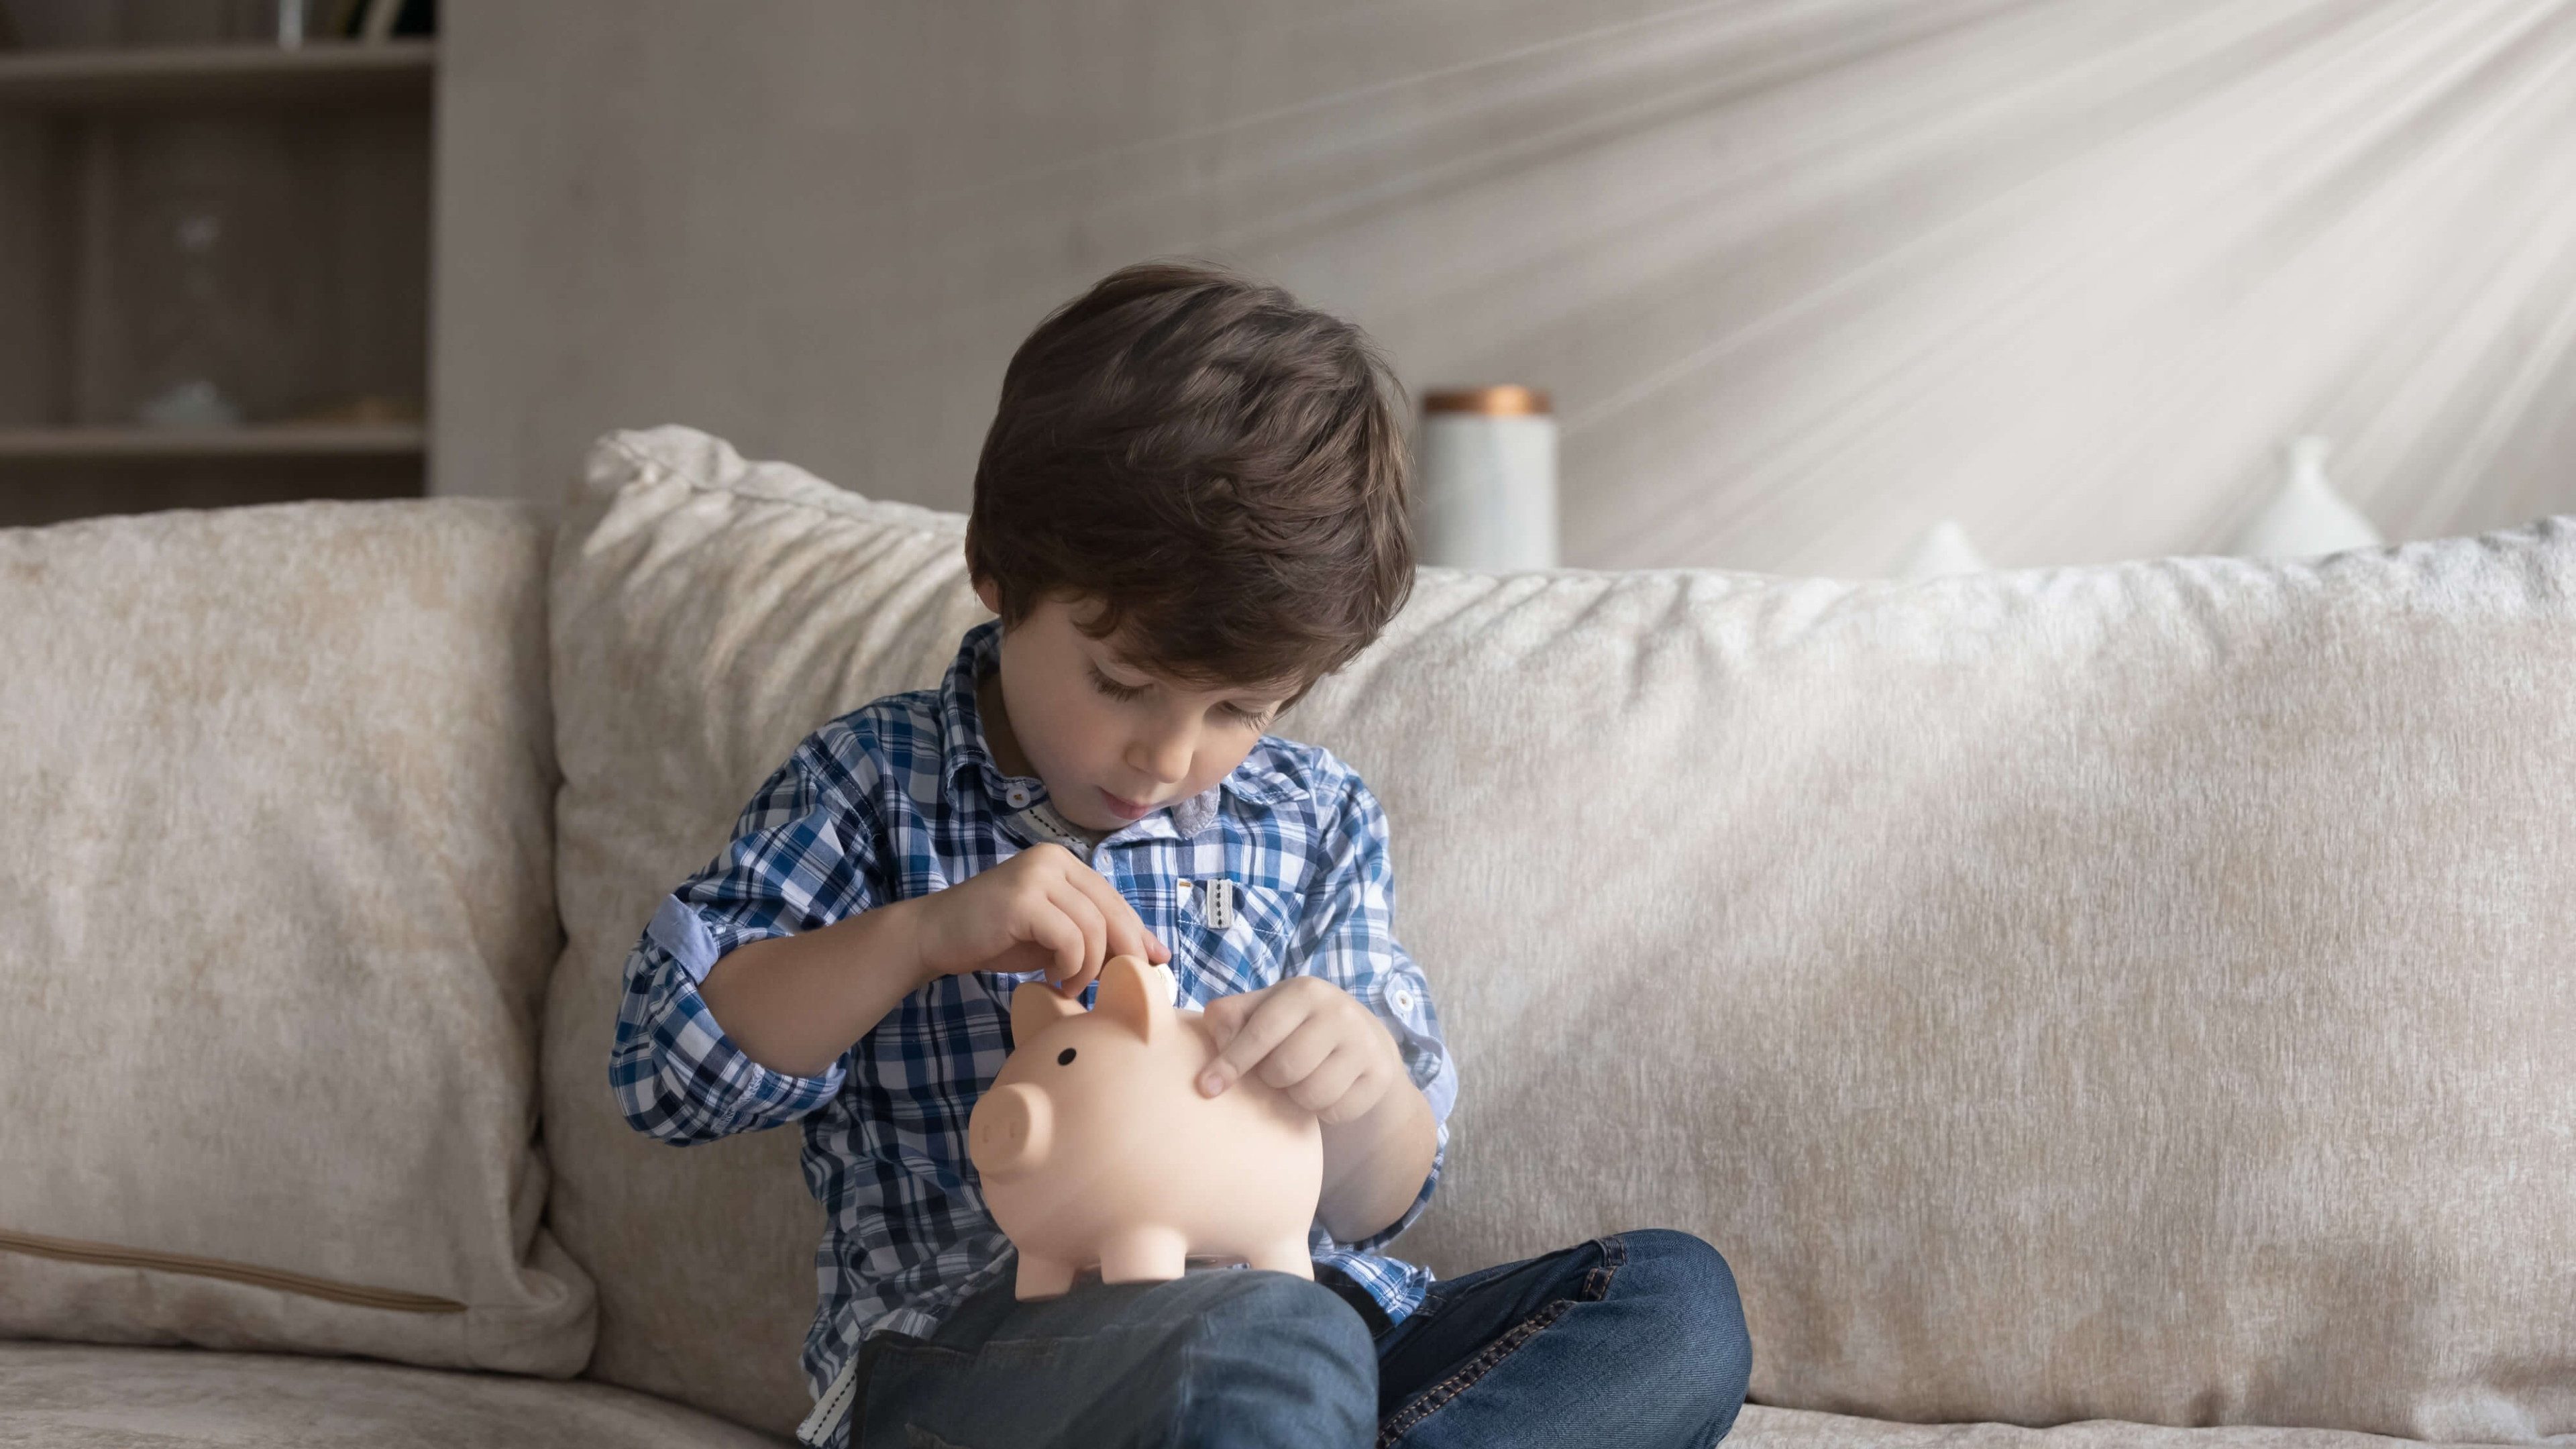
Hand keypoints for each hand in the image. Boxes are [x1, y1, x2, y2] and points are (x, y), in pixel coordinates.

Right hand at [912, 843, 1168, 995]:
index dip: (1137, 934)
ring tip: (1070, 984)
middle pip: (1112, 910)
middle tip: (1114, 984)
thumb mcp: (1054, 934)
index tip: (1151, 964)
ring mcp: (1038, 876)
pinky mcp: (1023, 900)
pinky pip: (1070, 938)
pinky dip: (1070, 965)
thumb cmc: (995, 937)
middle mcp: (1054, 860)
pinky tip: (1053, 977)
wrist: (935, 936)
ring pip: (1094, 928)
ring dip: (1089, 967)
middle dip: (1123, 953)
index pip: (1114, 900)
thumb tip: (1154, 953)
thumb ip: (1095, 935)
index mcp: (1064, 862)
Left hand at [1196, 976, 1403, 1125]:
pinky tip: (1327, 1090)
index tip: (1207, 1087)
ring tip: (1301, 1081)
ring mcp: (1365, 1043)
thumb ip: (1231, 1018)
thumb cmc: (1297, 1025)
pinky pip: (1337, 1111)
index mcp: (1305, 990)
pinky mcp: (1380, 1075)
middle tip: (1276, 1073)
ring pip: (1311, 1095)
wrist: (1363, 1039)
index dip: (1230, 1063)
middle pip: (1284, 1070)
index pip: (1260, 1033)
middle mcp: (1340, 1011)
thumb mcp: (1264, 1010)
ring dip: (1298, 1098)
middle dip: (1271, 1080)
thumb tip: (1216, 1042)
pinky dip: (1325, 1109)